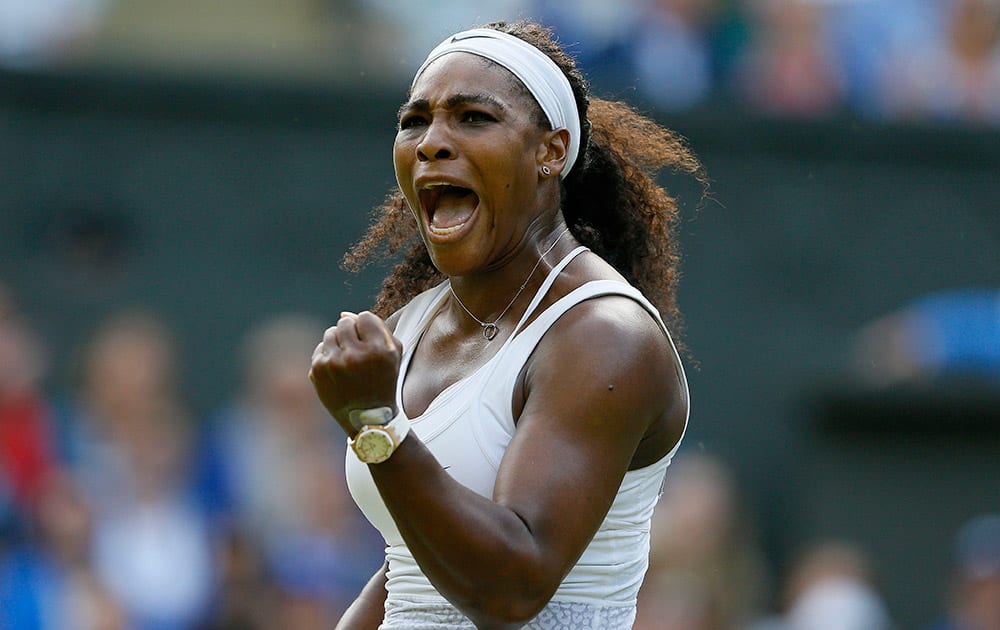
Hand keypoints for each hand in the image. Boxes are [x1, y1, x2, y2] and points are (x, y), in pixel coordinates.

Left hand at [309, 311, 402, 435]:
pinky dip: (328, 356)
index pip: (364, 317)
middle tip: (356, 350)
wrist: (369, 419)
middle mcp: (355, 354)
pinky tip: (338, 371)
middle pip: (345, 322)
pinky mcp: (317, 371)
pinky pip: (320, 348)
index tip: (369, 342)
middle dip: (350, 333)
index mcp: (378, 349)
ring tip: (347, 361)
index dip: (367, 328)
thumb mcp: (393, 354)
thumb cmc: (384, 381)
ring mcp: (334, 363)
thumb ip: (377, 327)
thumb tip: (343, 313)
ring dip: (338, 343)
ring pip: (330, 333)